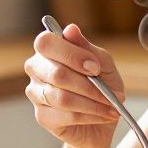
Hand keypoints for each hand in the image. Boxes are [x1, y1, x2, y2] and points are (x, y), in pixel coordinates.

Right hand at [24, 23, 123, 147]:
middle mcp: (36, 69)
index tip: (95, 68)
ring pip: (62, 98)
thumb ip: (87, 47)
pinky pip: (66, 116)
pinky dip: (91, 116)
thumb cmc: (101, 85)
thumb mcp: (102, 63)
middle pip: (56, 74)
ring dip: (93, 103)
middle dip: (89, 85)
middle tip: (111, 93)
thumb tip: (70, 29)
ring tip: (112, 106)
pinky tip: (104, 115)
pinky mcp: (42, 117)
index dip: (72, 55)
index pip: (46, 43)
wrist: (103, 117)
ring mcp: (36, 94)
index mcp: (48, 50)